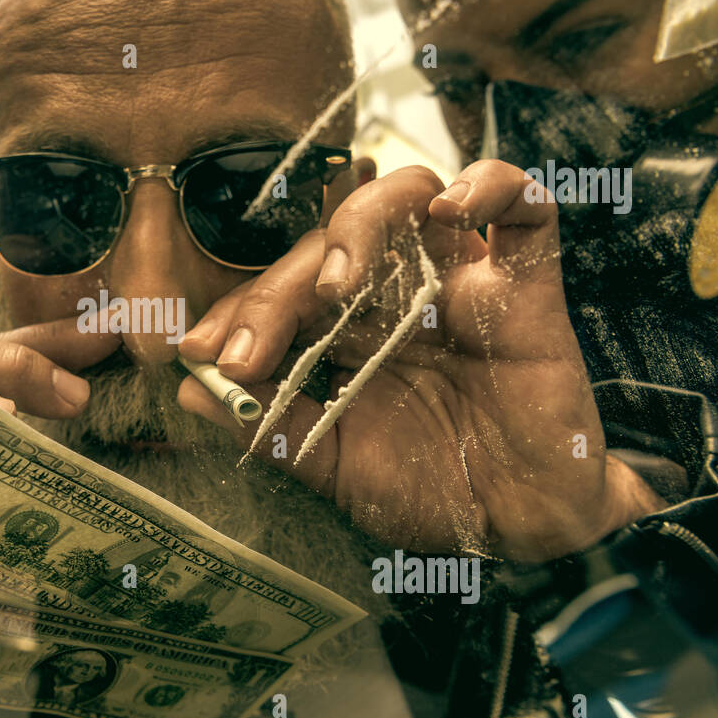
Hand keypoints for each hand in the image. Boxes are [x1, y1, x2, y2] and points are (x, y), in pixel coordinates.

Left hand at [178, 161, 663, 561]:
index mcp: (349, 333)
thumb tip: (190, 390)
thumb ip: (270, 426)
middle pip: (330, 244)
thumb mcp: (334, 465)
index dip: (239, 311)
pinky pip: (523, 208)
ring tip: (337, 285)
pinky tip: (448, 209)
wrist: (522, 531)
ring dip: (361, 221)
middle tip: (249, 351)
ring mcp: (459, 283)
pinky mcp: (526, 286)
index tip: (199, 352)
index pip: (283, 288)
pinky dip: (489, 186)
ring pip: (408, 197)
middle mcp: (397, 295)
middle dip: (276, 292)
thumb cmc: (431, 495)